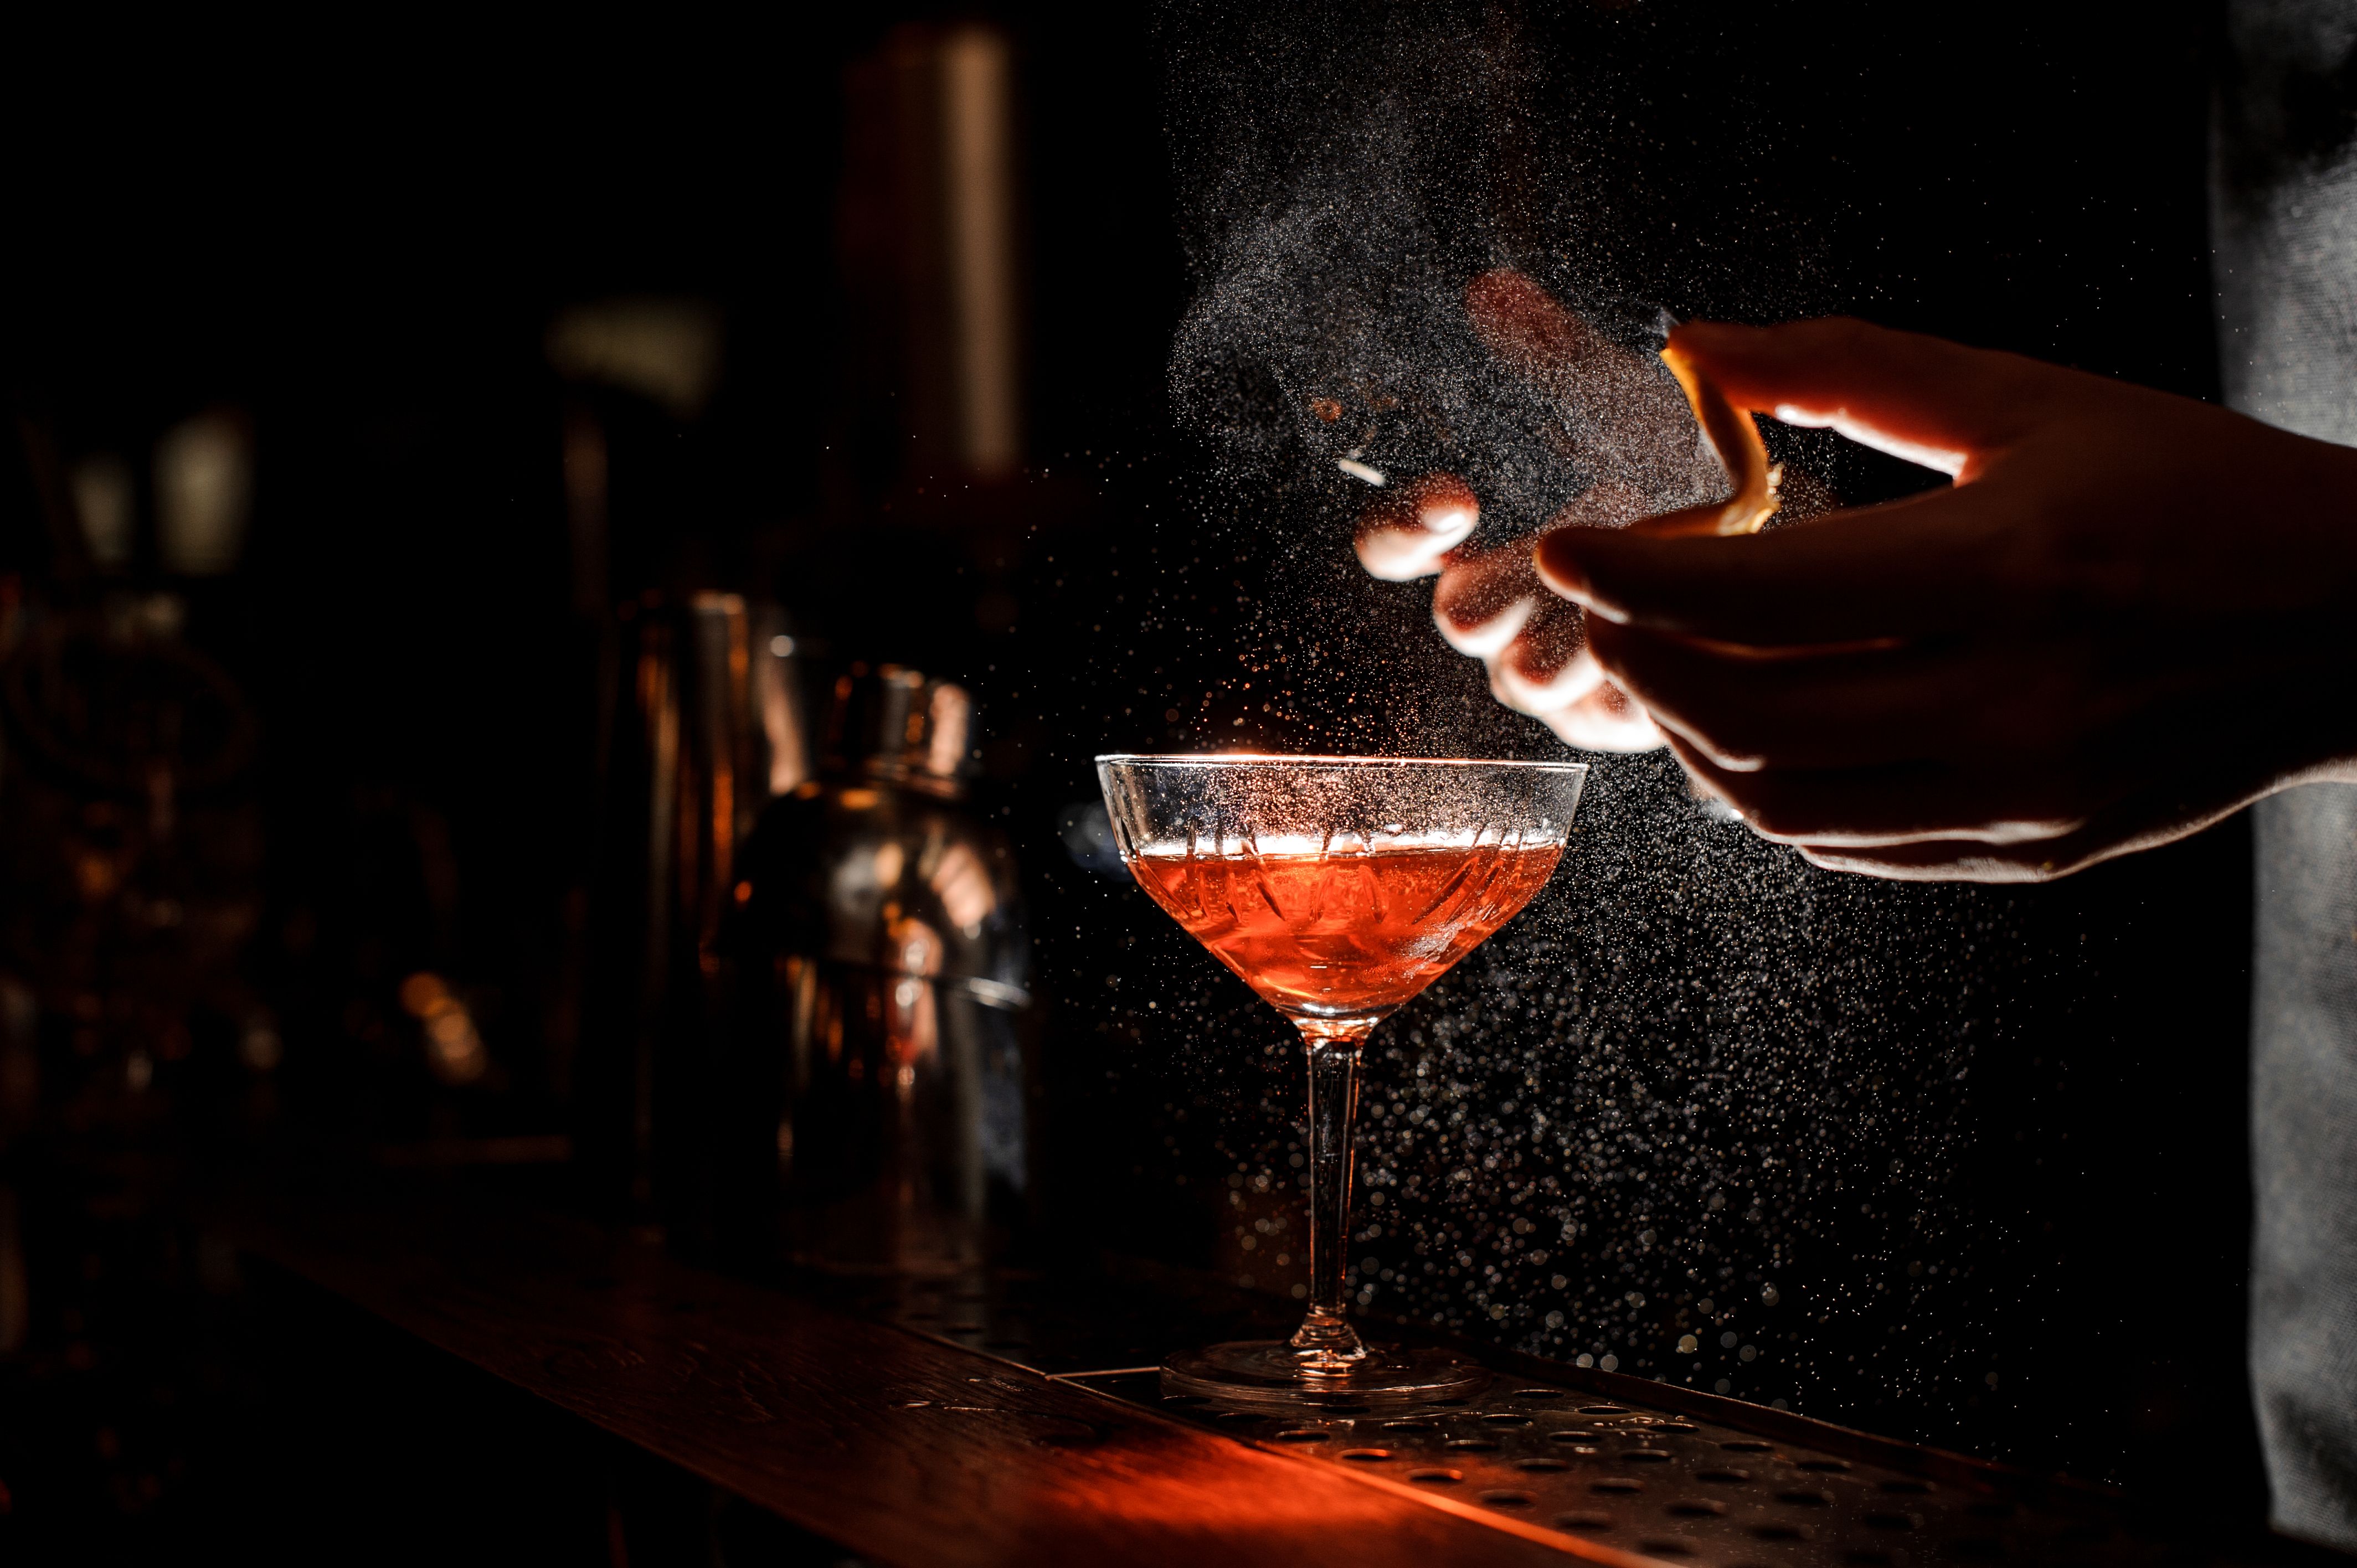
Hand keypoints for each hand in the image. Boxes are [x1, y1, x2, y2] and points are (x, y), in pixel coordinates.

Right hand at [1355, 271, 1728, 750]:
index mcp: (1475, 543)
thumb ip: (1549, 350)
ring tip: (1639, 584)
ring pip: (1520, 678)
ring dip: (1579, 627)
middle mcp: (1502, 614)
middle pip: (1458, 619)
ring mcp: (1551, 675)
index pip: (1391, 549)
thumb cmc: (1684, 458)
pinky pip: (1595, 717)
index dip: (1405, 528)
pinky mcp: (1610, 721)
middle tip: (1570, 542)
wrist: (1779, 530)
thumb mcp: (1617, 397)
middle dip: (1512, 580)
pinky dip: (1633, 672)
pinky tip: (1677, 629)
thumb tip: (1493, 289)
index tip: (1456, 497)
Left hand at [1533, 317, 2356, 880]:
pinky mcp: (2028, 855)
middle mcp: (2012, 704)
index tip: (1568, 547)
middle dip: (1639, 662)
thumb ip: (1853, 371)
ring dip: (1687, 739)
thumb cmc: (2194, 491)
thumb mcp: (2031, 399)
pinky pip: (1844, 845)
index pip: (1762, 594)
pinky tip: (1747, 728)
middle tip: (1605, 610)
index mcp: (2013, 572)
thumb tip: (1701, 347)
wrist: (2354, 621)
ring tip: (1664, 668)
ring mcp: (2020, 799)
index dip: (1633, 575)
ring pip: (1779, 805)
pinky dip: (1765, 790)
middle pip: (1747, 716)